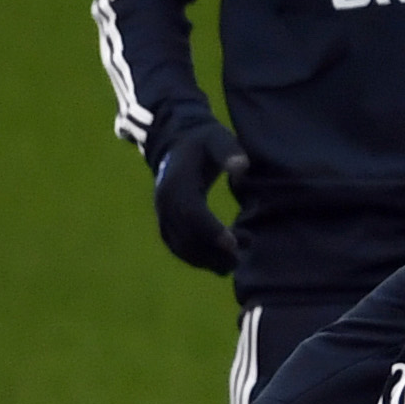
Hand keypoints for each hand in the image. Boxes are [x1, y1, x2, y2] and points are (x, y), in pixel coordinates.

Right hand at [151, 122, 242, 275]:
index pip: (190, 212)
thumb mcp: (218, 139)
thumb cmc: (204, 142)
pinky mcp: (166, 222)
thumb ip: (229, 151)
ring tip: (236, 261)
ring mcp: (163, 214)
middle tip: (241, 257)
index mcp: (176, 183)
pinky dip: (198, 259)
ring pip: (181, 246)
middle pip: (185, 235)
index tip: (234, 244)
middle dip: (212, 252)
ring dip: (207, 260)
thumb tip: (242, 167)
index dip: (210, 230)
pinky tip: (220, 264)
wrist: (176, 143)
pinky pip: (178, 247)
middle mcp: (164, 202)